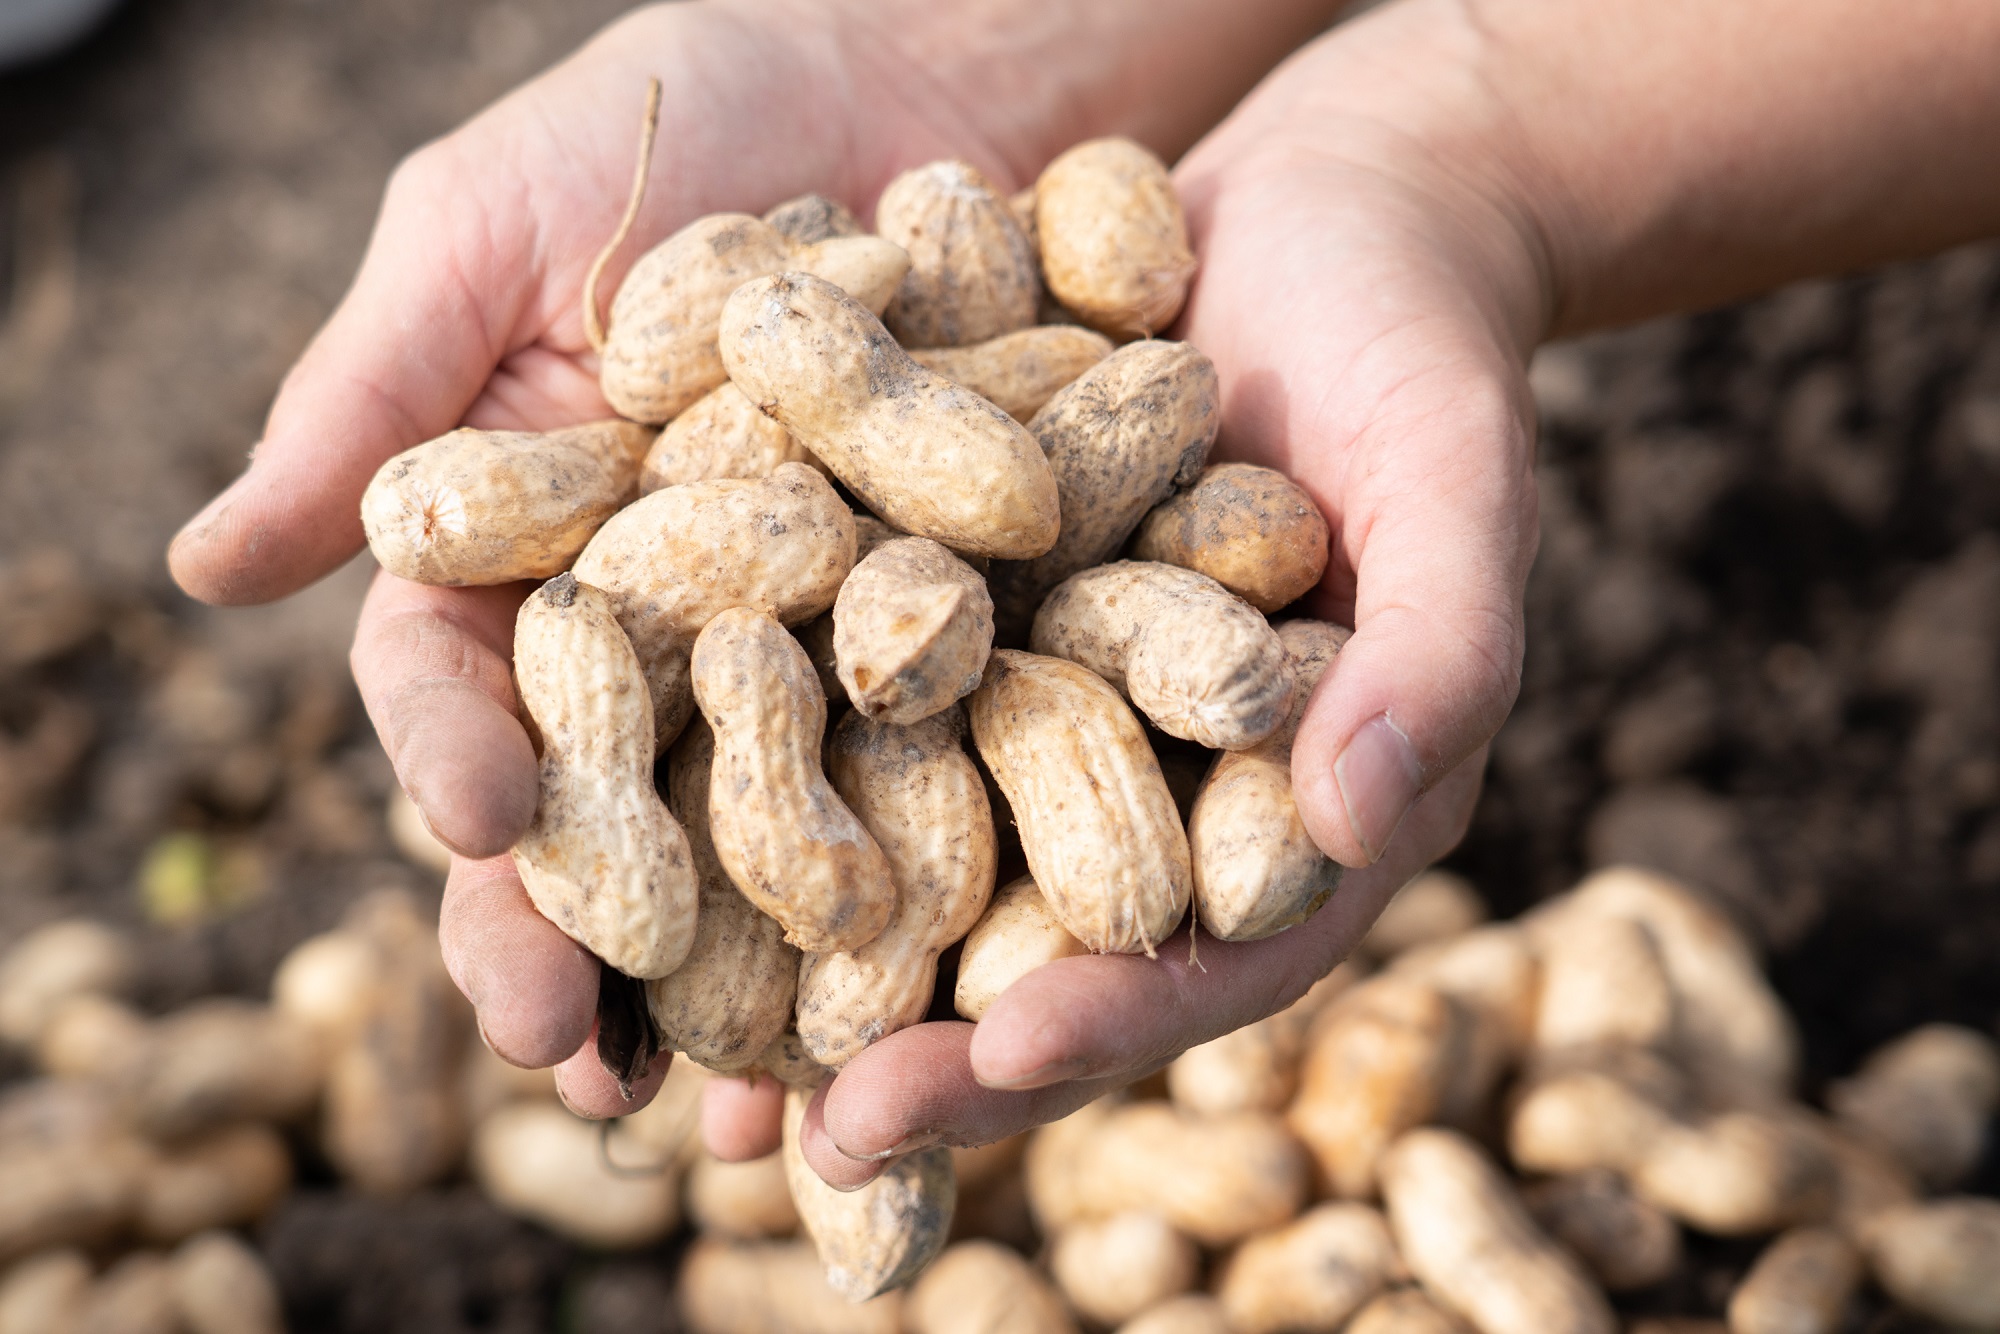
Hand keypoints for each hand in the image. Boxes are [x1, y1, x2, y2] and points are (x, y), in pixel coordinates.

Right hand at [163, 0, 1357, 1129]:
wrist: (939, 57)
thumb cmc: (693, 100)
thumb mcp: (499, 218)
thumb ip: (374, 398)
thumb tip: (201, 569)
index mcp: (530, 536)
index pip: (464, 683)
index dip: (460, 767)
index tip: (479, 838)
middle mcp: (665, 614)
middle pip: (610, 803)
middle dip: (590, 932)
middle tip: (587, 1070)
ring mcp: (815, 633)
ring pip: (765, 829)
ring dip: (754, 970)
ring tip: (754, 1105)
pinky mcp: (962, 626)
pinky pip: (945, 767)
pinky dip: (935, 874)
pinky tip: (935, 981)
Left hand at [780, 0, 1999, 1181]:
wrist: (1319, 217)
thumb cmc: (1417, 348)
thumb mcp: (1452, 484)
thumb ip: (1436, 654)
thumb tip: (1353, 820)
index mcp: (1289, 803)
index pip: (1210, 953)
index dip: (1114, 1016)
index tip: (1005, 1062)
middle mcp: (1153, 785)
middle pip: (1046, 946)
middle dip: (939, 1043)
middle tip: (826, 1132)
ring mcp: (1044, 709)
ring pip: (931, 859)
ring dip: (822, 954)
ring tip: (700, 1045)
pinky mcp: (952, 619)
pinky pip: (854, 709)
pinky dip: (770, 770)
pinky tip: (656, 819)